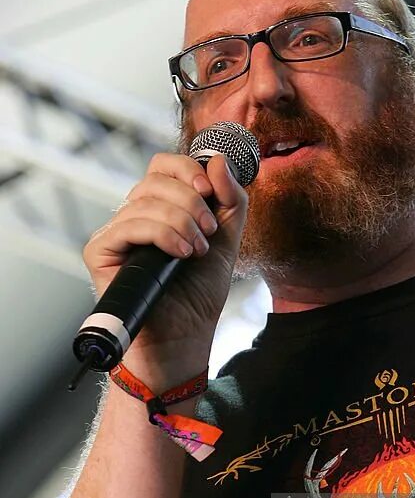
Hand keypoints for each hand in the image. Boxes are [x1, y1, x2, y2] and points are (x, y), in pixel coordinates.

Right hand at [83, 152, 248, 362]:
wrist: (185, 336)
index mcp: (160, 208)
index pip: (163, 165)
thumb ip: (230, 200)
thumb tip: (218, 160)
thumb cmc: (200, 293)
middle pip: (155, 179)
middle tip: (208, 233)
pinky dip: (161, 234)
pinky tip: (180, 254)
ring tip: (197, 251)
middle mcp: (134, 215)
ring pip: (144, 202)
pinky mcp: (100, 252)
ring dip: (181, 223)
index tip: (211, 192)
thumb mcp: (228, 240)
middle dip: (191, 202)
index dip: (188, 169)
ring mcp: (115, 233)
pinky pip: (128, 225)